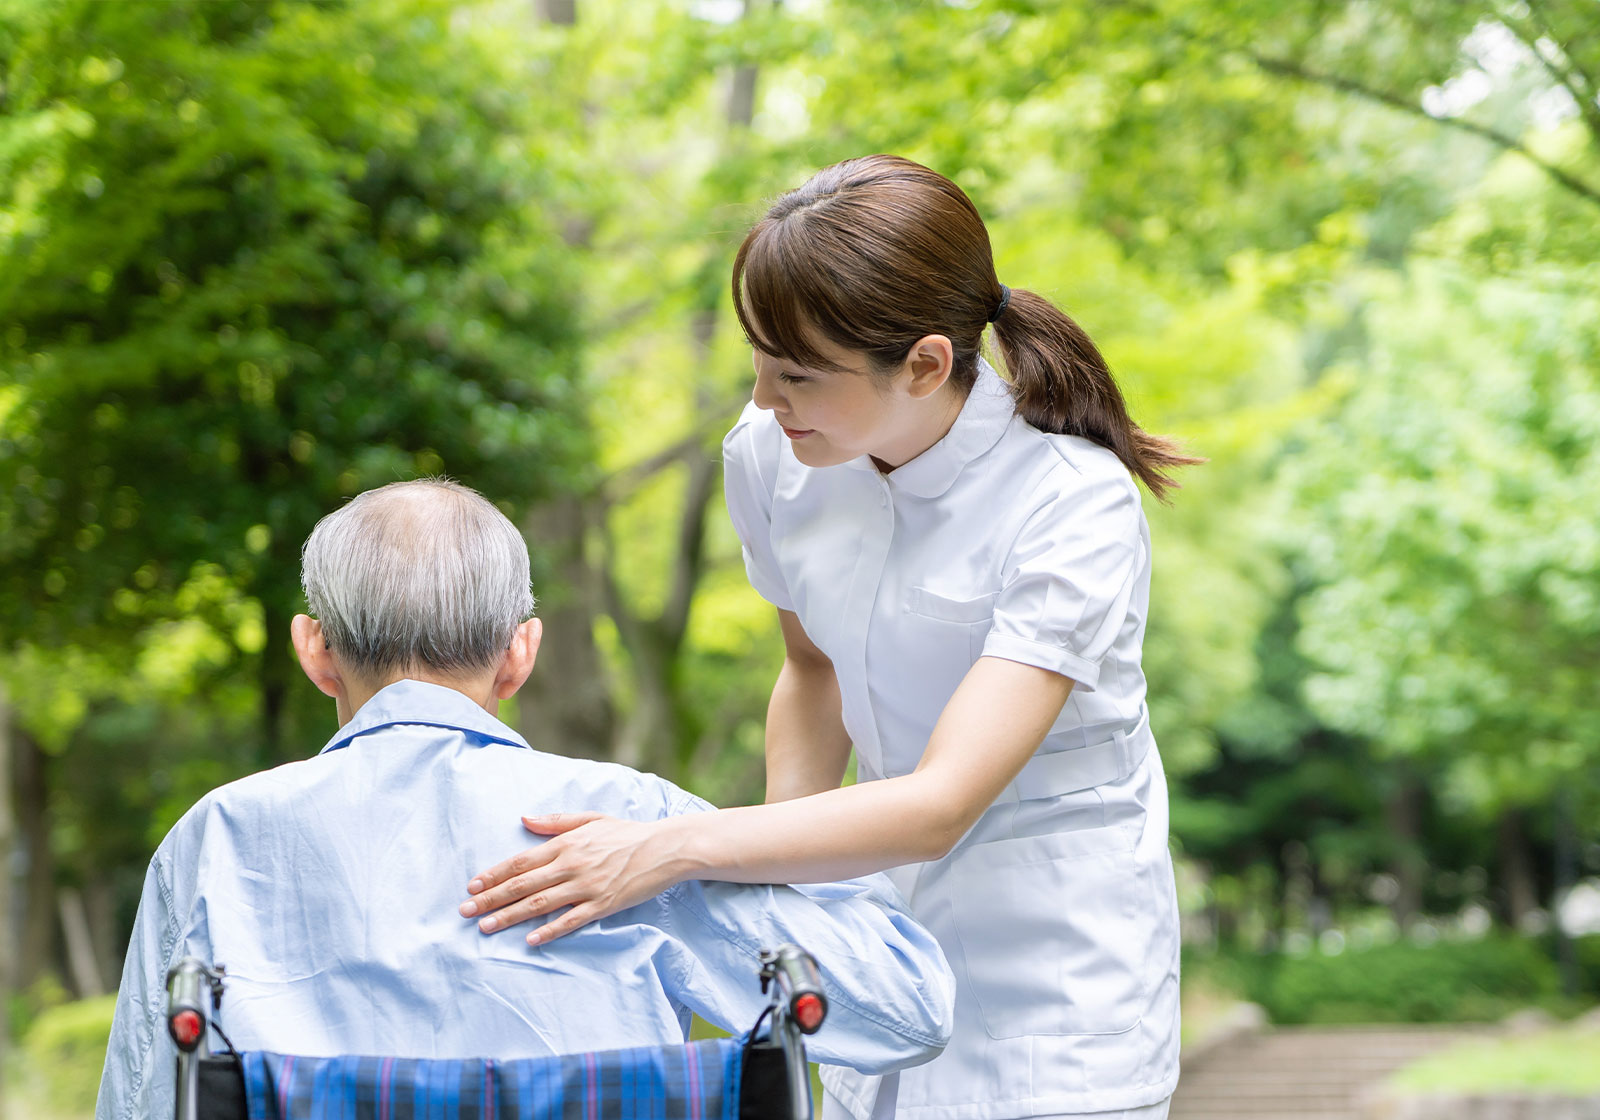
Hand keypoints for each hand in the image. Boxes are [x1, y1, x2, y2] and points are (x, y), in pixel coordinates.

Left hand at [459, 813, 680, 945]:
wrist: (664, 848)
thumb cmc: (626, 832)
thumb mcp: (590, 818)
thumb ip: (556, 821)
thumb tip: (524, 819)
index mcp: (565, 843)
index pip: (520, 861)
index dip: (494, 875)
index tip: (472, 886)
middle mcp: (571, 865)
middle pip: (523, 885)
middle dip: (491, 899)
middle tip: (466, 911)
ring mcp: (586, 887)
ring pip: (540, 904)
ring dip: (510, 916)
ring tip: (486, 927)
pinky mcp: (602, 904)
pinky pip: (570, 920)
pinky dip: (549, 931)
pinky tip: (530, 940)